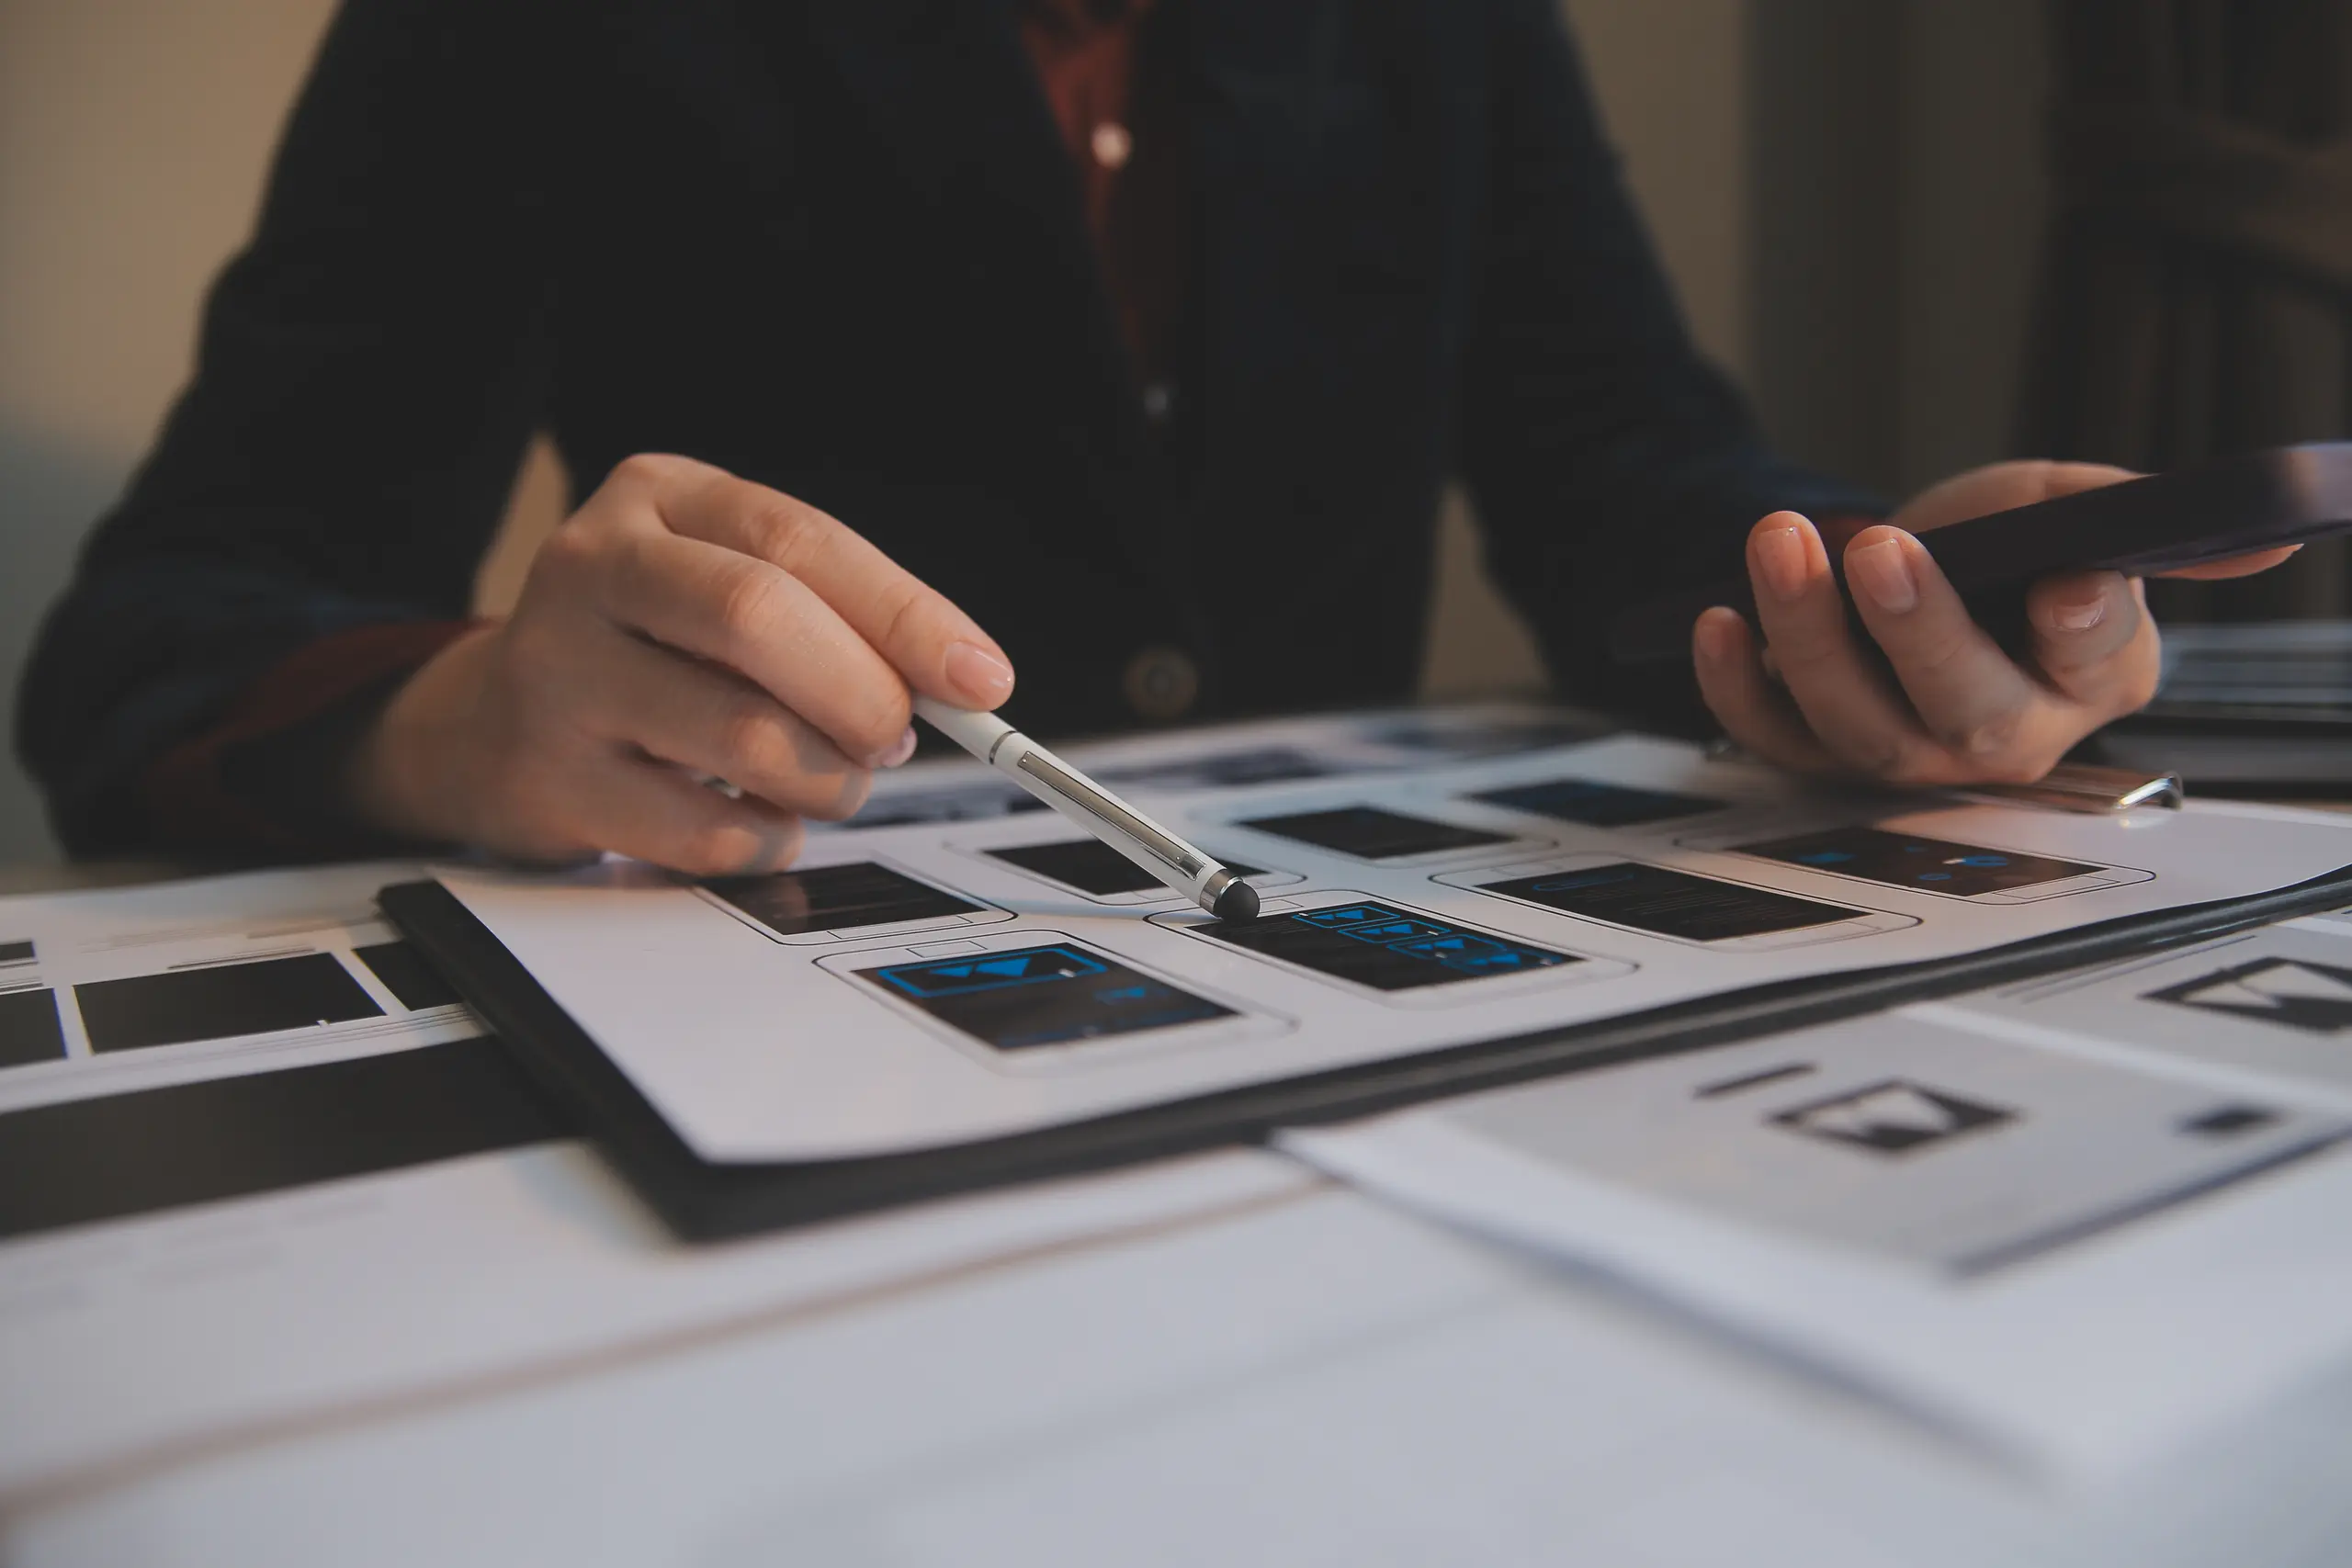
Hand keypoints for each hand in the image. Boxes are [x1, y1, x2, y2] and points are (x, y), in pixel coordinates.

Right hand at [346, 453, 1014, 872]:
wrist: (490, 723)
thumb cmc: (648, 647)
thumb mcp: (727, 586)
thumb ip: (834, 614)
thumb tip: (960, 681)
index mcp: (658, 496)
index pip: (799, 541)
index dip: (905, 615)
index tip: (980, 679)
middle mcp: (592, 566)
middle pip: (758, 619)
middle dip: (860, 695)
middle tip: (892, 738)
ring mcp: (557, 672)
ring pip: (740, 734)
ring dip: (825, 778)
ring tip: (831, 779)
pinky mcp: (548, 779)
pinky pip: (705, 829)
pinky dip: (769, 838)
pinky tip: (762, 818)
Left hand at [1691, 459, 2298, 785]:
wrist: (1884, 567)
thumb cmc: (1989, 546)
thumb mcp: (2055, 504)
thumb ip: (2130, 513)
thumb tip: (2263, 538)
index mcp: (2094, 674)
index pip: (2100, 658)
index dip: (2084, 623)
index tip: (2064, 579)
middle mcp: (2007, 734)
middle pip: (1969, 710)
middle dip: (1920, 630)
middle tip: (1879, 550)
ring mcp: (1909, 756)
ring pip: (1859, 723)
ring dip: (1808, 633)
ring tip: (1781, 541)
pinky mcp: (1820, 757)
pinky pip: (1775, 736)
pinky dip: (1737, 683)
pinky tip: (1718, 619)